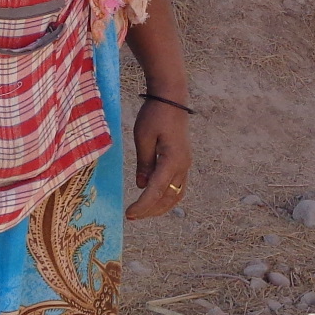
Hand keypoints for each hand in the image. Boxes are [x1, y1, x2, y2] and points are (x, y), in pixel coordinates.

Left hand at [125, 98, 191, 220]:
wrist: (171, 98)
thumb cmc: (155, 114)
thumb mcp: (143, 138)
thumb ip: (144, 163)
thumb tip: (141, 185)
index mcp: (172, 160)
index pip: (156, 190)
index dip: (143, 205)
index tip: (129, 214)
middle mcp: (183, 166)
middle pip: (169, 197)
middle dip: (150, 210)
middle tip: (132, 216)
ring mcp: (185, 164)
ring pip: (176, 194)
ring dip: (160, 206)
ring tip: (142, 211)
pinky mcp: (183, 161)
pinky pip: (177, 186)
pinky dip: (166, 196)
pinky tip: (154, 198)